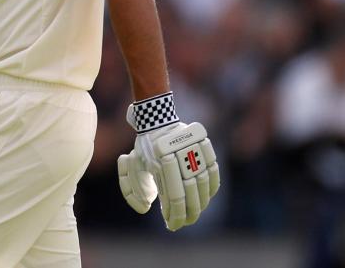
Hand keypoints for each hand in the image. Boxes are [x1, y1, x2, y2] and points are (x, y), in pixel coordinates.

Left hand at [117, 93, 220, 230]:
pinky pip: (213, 170)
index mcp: (158, 160)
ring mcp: (192, 148)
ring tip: (194, 214)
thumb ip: (133, 189)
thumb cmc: (144, 148)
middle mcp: (177, 154)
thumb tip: (145, 209)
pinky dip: (211, 187)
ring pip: (204, 183)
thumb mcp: (133, 166)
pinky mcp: (203, 144)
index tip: (173, 226)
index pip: (173, 196)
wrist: (156, 120)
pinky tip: (206, 199)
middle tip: (184, 223)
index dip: (175, 215)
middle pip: (190, 192)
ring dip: (201, 203)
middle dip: (188, 213)